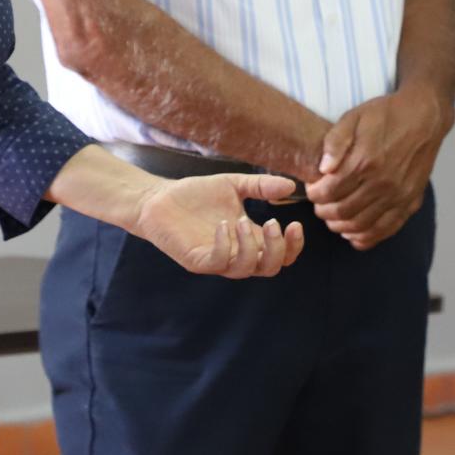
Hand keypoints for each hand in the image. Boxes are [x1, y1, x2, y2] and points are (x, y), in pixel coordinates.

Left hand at [131, 172, 304, 277]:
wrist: (159, 198)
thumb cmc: (197, 195)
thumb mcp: (234, 185)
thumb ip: (261, 186)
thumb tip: (292, 185)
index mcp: (250, 238)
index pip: (281, 255)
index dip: (293, 246)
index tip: (295, 224)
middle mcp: (237, 253)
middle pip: (269, 268)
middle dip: (277, 249)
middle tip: (273, 223)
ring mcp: (217, 259)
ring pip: (245, 269)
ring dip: (250, 247)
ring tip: (242, 221)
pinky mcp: (197, 260)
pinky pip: (217, 262)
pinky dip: (225, 245)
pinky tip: (223, 225)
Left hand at [304, 91, 450, 249]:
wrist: (424, 118)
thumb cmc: (386, 115)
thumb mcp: (354, 117)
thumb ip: (335, 142)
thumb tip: (323, 169)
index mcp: (365, 162)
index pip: (329, 192)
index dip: (314, 195)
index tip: (312, 190)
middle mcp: (382, 184)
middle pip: (342, 212)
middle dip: (324, 212)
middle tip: (320, 205)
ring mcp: (399, 196)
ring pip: (361, 226)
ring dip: (341, 226)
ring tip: (333, 218)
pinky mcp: (411, 202)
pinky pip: (386, 230)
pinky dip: (366, 237)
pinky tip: (354, 233)